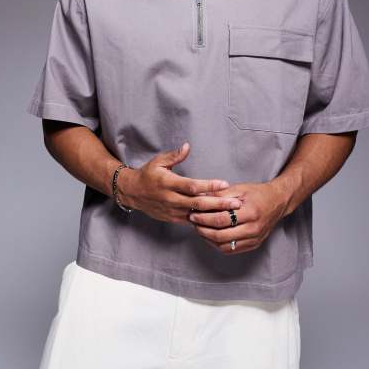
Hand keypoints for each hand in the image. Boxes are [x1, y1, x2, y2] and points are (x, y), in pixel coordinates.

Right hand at [117, 142, 243, 222]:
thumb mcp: (158, 161)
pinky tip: (219, 221)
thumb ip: (174, 156)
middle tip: (236, 204)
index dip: (209, 185)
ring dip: (215, 215)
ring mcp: (172, 211)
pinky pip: (192, 222)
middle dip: (219, 204)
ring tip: (232, 214)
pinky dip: (205, 222)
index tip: (224, 184)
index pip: (192, 185)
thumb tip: (187, 147)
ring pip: (197, 215)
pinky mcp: (173, 218)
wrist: (133, 193)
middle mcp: (171, 198)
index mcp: (169, 183)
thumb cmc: (148, 175)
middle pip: (199, 203)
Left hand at [188, 181, 289, 253]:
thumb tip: (200, 197)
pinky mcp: (254, 245)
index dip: (204, 218)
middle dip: (203, 230)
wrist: (278, 201)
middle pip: (221, 235)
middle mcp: (253, 229)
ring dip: (208, 239)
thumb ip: (220, 194)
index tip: (193, 214)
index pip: (222, 219)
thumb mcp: (239, 189)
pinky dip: (218, 245)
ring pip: (225, 246)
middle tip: (193, 222)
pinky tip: (210, 236)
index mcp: (250, 212)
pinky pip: (231, 250)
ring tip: (199, 229)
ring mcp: (254, 239)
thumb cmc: (258, 193)